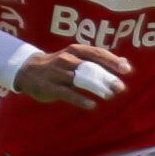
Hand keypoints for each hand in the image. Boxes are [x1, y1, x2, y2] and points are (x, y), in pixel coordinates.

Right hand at [13, 44, 132, 109]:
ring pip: (79, 79)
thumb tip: (125, 63)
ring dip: (95, 87)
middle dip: (106, 77)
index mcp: (76, 50)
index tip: (126, 70)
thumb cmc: (61, 64)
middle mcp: (67, 59)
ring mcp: (57, 73)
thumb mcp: (79, 57)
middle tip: (120, 87)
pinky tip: (92, 105)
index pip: (97, 53)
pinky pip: (67, 93)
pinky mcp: (50, 87)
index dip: (112, 61)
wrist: (28, 70)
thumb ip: (101, 61)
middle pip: (90, 67)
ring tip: (109, 95)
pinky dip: (80, 99)